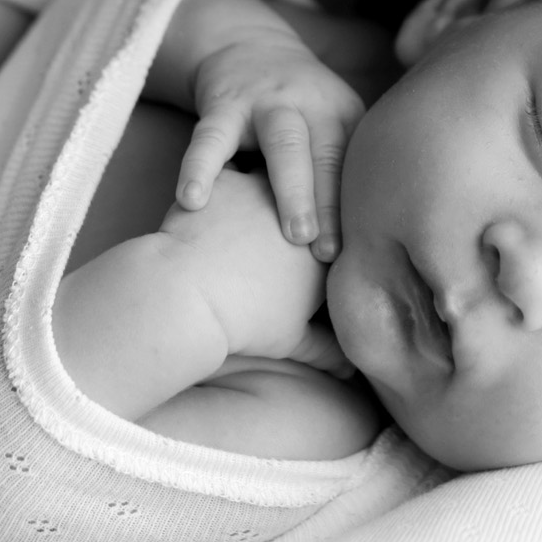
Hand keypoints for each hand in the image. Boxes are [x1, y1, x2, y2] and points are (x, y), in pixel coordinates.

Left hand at [160, 169, 330, 362]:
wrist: (191, 298)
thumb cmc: (243, 325)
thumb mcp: (290, 343)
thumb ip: (325, 351)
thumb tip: (350, 371)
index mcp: (325, 249)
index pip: (336, 234)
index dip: (328, 238)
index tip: (314, 249)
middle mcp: (302, 210)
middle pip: (311, 199)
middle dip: (302, 208)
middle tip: (282, 225)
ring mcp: (265, 189)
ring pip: (273, 177)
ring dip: (265, 189)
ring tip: (248, 207)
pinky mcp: (229, 179)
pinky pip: (230, 170)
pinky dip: (224, 183)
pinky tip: (212, 193)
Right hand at [166, 0, 365, 260]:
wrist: (248, 44)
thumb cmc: (297, 108)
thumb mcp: (328, 123)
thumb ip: (337, 171)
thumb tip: (347, 251)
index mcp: (341, 116)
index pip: (349, 168)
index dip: (349, 211)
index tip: (346, 255)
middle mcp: (311, 105)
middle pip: (325, 154)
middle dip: (328, 203)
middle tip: (326, 251)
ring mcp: (267, 102)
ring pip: (284, 143)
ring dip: (291, 190)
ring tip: (289, 235)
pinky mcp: (224, 103)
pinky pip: (211, 138)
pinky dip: (199, 168)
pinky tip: (191, 200)